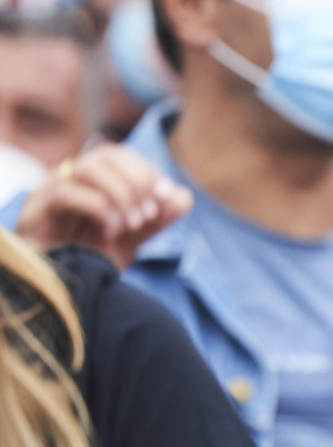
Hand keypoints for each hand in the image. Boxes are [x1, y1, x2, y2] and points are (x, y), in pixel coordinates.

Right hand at [16, 147, 191, 269]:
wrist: (59, 291)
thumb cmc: (89, 260)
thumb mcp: (131, 240)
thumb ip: (156, 219)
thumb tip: (183, 196)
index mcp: (89, 181)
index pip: (119, 155)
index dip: (147, 171)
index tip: (167, 196)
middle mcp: (67, 179)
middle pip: (105, 155)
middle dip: (137, 180)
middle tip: (151, 212)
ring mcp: (48, 192)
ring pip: (88, 169)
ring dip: (121, 194)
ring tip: (135, 223)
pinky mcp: (35, 212)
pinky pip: (67, 193)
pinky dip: (99, 209)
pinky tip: (111, 231)